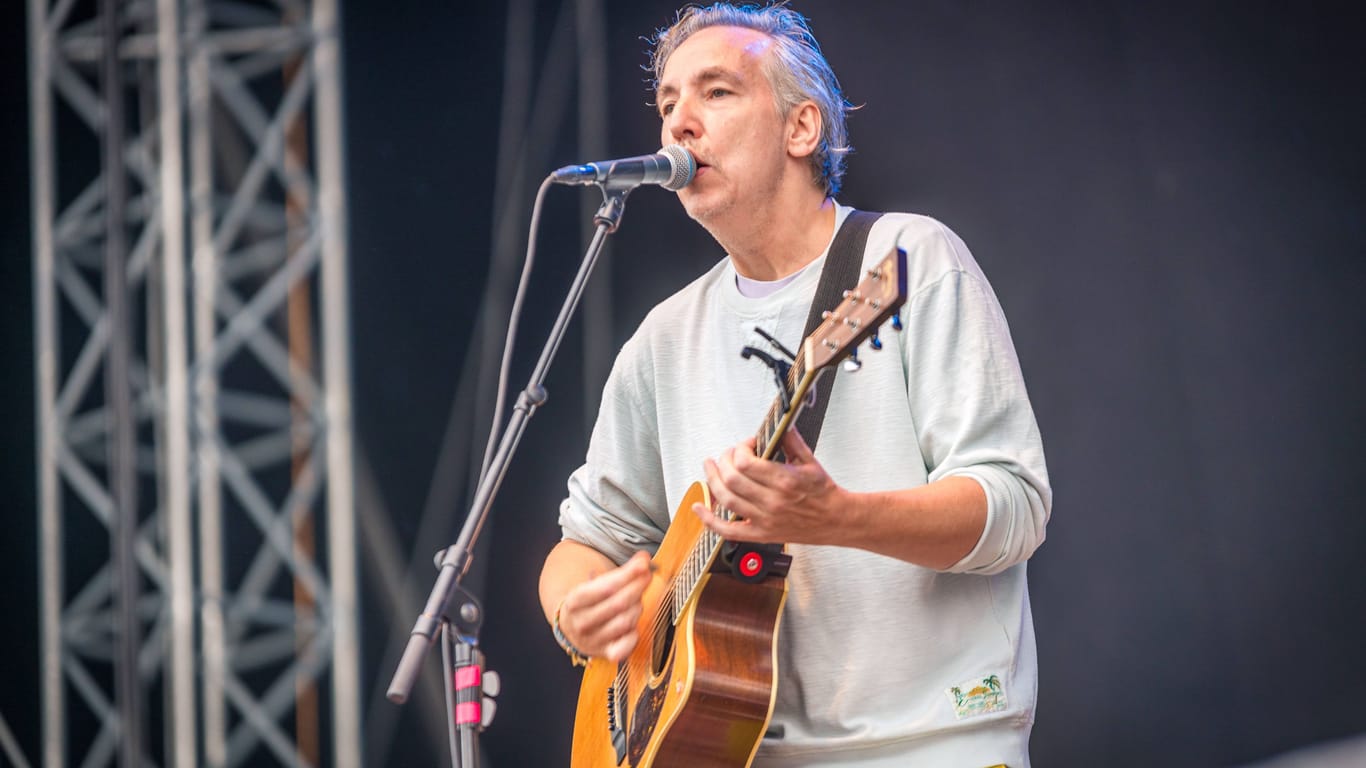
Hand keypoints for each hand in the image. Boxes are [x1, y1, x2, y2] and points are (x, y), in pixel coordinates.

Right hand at [557, 551, 651, 662]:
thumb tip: (644, 559)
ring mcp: (593, 641)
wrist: (572, 627)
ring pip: (625, 622)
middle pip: (618, 604)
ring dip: (637, 607)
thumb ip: (620, 572)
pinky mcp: (606, 654)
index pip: (605, 587)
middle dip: (637, 587)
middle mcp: (581, 623)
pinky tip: (634, 624)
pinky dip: (634, 634)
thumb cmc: (590, 601)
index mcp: (574, 602)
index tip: (644, 563)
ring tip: (638, 598)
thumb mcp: (595, 584)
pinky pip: (626, 646)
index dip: (628, 574)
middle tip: (647, 575)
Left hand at [691, 429, 848, 544]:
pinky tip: (699, 507)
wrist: (836, 520)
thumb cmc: (823, 492)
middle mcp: (772, 501)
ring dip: (712, 481)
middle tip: (727, 454)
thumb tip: (779, 423)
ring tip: (709, 467)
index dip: (739, 449)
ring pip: (726, 500)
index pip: (746, 462)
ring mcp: (764, 520)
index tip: (746, 445)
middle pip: (732, 479)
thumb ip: (791, 441)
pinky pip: (728, 531)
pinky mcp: (761, 534)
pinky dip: (709, 520)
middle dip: (723, 462)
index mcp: (784, 480)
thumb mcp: (810, 461)